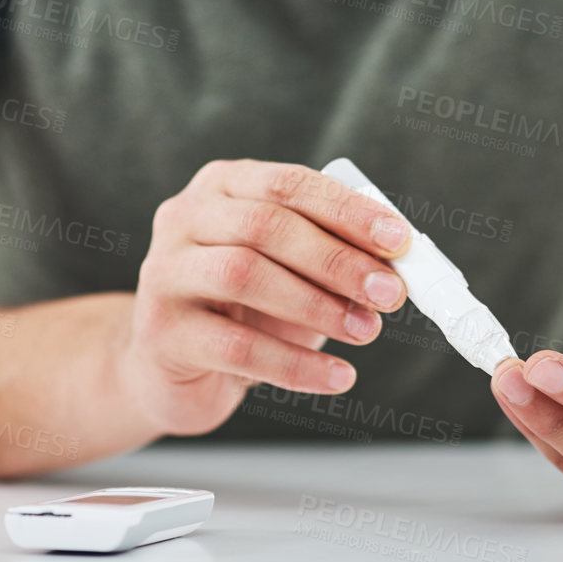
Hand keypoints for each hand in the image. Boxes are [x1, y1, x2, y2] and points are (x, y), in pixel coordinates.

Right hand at [121, 159, 411, 435]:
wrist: (172, 368)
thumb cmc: (244, 310)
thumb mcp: (290, 272)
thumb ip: (333, 258)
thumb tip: (398, 267)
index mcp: (223, 187)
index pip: (289, 184)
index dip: (348, 211)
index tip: (400, 241)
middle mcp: (185, 218)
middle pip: (266, 227)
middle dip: (338, 260)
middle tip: (390, 293)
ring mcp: (165, 273)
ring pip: (246, 277)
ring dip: (318, 306)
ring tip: (366, 331)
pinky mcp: (162, 332)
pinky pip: (237, 347)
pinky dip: (297, 364)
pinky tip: (338, 377)